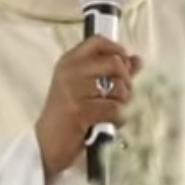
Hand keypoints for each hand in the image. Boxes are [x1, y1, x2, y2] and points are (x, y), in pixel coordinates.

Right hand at [34, 36, 141, 178]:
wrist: (47, 143)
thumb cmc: (67, 116)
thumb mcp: (84, 88)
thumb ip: (111, 72)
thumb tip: (137, 60)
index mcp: (68, 62)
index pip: (98, 41)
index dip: (117, 50)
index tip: (125, 63)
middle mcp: (70, 72)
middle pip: (114, 62)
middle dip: (126, 80)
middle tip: (122, 94)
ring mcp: (74, 90)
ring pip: (118, 87)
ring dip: (123, 102)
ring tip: (113, 111)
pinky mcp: (80, 111)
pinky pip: (115, 108)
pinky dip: (118, 118)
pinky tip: (110, 123)